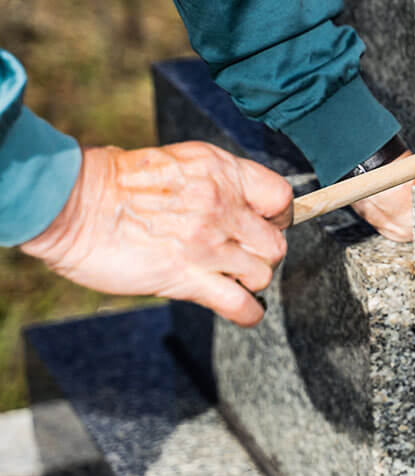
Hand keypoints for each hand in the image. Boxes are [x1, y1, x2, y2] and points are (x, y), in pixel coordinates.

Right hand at [20, 142, 292, 326]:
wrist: (72, 203)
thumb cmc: (116, 182)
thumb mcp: (178, 163)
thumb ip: (215, 182)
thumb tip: (240, 201)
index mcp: (221, 172)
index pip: (281, 198)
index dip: (278, 216)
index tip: (264, 224)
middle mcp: (221, 206)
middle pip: (275, 243)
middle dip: (262, 253)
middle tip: (240, 255)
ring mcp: (206, 243)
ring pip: (262, 274)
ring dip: (250, 281)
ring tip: (228, 277)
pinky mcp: (187, 277)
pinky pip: (240, 304)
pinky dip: (247, 312)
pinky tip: (241, 309)